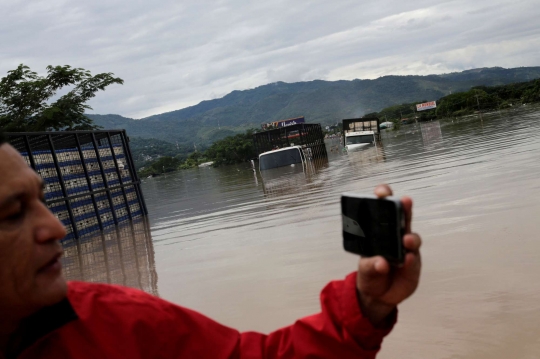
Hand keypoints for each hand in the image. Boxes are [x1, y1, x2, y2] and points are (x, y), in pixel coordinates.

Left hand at [356, 184, 421, 325]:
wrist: (378, 295)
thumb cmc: (370, 273)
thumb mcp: (364, 269)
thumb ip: (370, 266)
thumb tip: (381, 263)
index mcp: (380, 230)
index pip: (382, 208)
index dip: (384, 197)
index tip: (381, 193)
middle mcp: (395, 236)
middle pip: (403, 217)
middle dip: (404, 207)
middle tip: (405, 201)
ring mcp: (407, 249)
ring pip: (412, 237)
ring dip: (410, 237)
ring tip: (406, 241)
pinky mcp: (414, 264)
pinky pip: (414, 259)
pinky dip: (410, 259)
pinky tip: (407, 260)